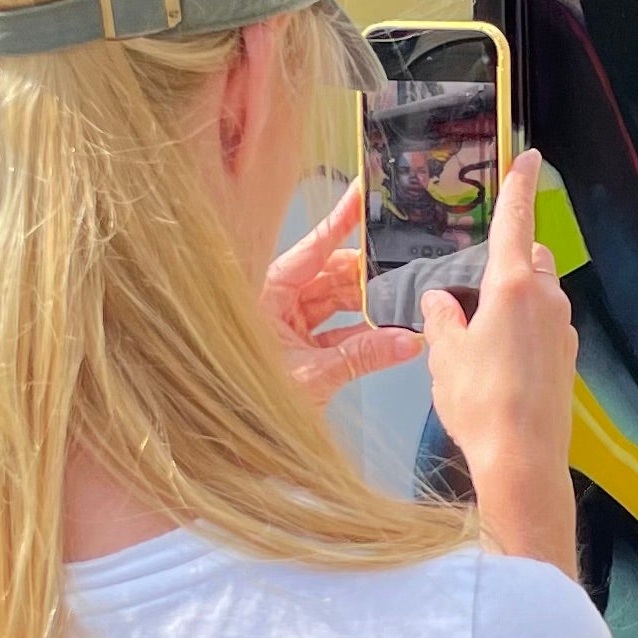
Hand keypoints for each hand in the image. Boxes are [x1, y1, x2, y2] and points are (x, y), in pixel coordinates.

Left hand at [264, 180, 425, 401]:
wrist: (232, 443)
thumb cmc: (248, 401)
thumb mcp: (313, 376)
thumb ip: (362, 356)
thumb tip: (406, 341)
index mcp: (267, 295)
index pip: (311, 249)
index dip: (339, 222)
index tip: (362, 194)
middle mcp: (275, 304)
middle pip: (329, 275)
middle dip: (366, 275)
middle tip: (401, 268)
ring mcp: (287, 327)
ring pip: (335, 304)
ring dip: (367, 307)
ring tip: (400, 305)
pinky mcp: (298, 351)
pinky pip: (335, 333)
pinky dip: (360, 335)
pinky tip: (387, 336)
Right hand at [421, 149, 578, 569]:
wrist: (522, 460)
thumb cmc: (480, 402)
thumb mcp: (444, 355)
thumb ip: (441, 318)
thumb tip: (438, 300)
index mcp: (513, 285)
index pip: (516, 221)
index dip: (519, 186)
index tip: (529, 156)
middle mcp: (546, 299)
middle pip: (531, 260)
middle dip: (509, 262)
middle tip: (472, 290)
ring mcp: (563, 331)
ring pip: (539, 296)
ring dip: (514, 302)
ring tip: (477, 339)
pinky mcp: (567, 361)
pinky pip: (544, 329)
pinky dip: (523, 333)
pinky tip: (497, 365)